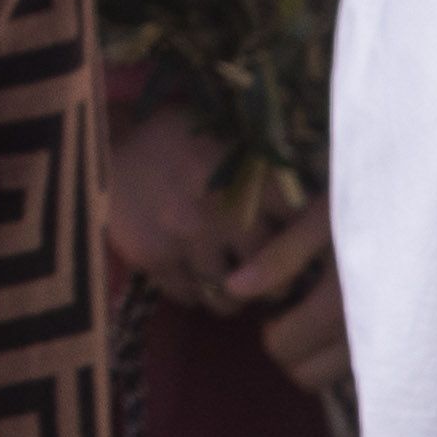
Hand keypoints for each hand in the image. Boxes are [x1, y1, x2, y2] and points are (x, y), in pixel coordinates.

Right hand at [103, 106, 347, 399]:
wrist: (101, 141)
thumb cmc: (179, 139)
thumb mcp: (231, 138)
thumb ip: (275, 168)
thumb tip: (335, 204)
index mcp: (249, 170)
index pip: (305, 225)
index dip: (310, 244)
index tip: (310, 250)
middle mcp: (220, 206)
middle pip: (273, 273)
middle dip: (274, 279)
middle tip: (272, 273)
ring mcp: (183, 236)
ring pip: (232, 296)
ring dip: (236, 292)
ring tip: (233, 275)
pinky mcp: (151, 258)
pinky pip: (193, 298)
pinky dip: (198, 292)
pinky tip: (194, 268)